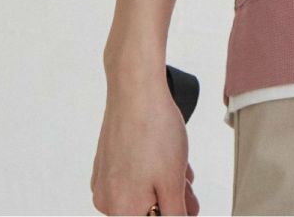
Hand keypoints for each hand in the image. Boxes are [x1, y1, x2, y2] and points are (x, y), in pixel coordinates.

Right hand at [91, 72, 198, 214]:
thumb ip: (174, 212)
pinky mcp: (106, 162)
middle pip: (146, 210)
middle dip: (172, 200)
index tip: (187, 202)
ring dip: (164, 184)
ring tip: (182, 167)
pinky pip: (132, 176)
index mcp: (121, 210)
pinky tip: (167, 157)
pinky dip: (152, 171)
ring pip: (141, 191)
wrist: (135, 89)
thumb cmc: (154, 131)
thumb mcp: (173, 180)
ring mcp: (103, 180)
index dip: (176, 212)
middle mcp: (106, 200)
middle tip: (190, 187)